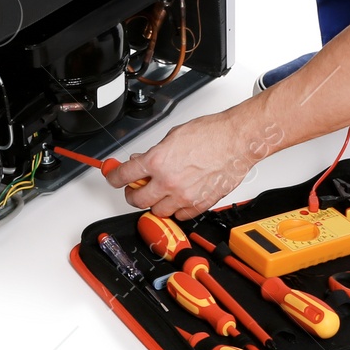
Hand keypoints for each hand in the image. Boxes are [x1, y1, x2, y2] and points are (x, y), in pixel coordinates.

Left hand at [102, 111, 263, 219]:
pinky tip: (176, 199)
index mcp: (158, 161)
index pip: (124, 175)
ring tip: (158, 192)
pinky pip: (180, 216)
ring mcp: (184, 196)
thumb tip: (143, 160)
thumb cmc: (211, 133)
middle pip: (137, 199)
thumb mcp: (173, 135)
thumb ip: (155, 152)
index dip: (114, 177)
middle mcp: (168, 181)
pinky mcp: (199, 204)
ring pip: (157, 211)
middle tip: (134, 188)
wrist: (236, 141)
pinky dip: (175, 210)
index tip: (113, 177)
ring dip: (154, 202)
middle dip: (131, 193)